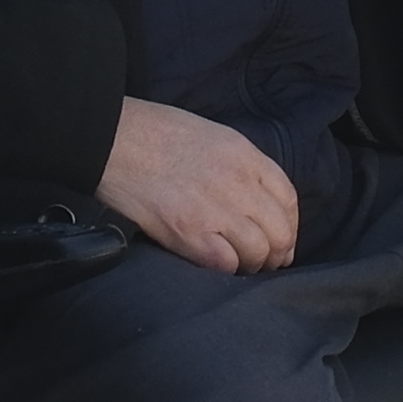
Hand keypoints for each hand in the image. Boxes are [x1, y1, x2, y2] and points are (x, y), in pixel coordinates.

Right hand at [96, 96, 303, 272]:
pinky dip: (226, 269)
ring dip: (252, 264)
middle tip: (265, 261)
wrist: (113, 138)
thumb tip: (253, 198)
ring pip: (259, 251)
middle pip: (280, 230)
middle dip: (277, 251)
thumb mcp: (212, 136)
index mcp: (245, 155)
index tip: (282, 239)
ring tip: (240, 266)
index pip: (288, 199)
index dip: (289, 226)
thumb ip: (238, 165)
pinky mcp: (188, 232)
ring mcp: (215, 209)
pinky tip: (215, 264)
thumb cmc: (154, 132)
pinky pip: (225, 263)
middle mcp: (238, 182)